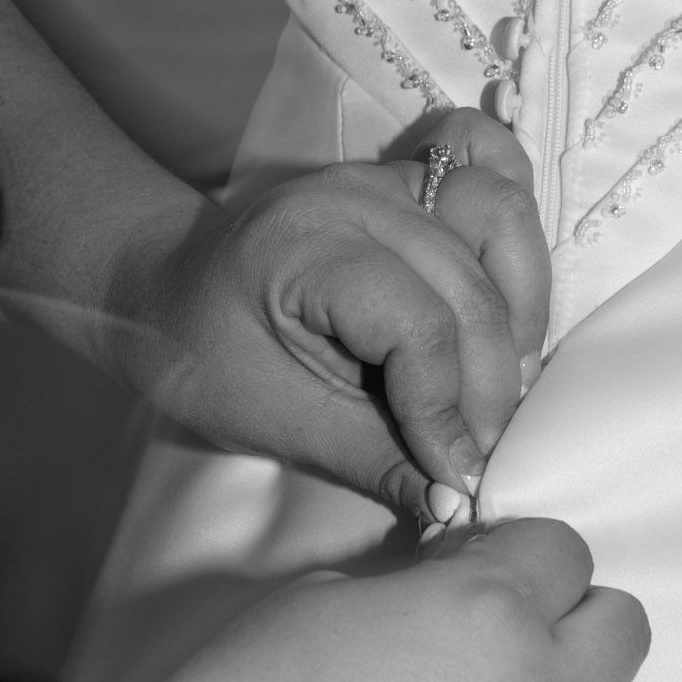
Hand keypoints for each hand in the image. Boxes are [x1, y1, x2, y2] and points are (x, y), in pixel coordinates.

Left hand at [127, 110, 550, 525]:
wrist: (160, 287)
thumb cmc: (201, 354)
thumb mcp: (273, 421)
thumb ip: (370, 461)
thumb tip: (454, 508)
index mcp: (306, 249)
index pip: (418, 326)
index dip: (447, 409)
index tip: (454, 475)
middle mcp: (355, 195)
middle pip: (469, 285)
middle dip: (490, 382)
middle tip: (479, 448)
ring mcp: (385, 177)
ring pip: (499, 217)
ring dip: (520, 307)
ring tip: (501, 381)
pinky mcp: (406, 178)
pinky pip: (489, 173)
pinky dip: (514, 232)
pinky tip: (509, 299)